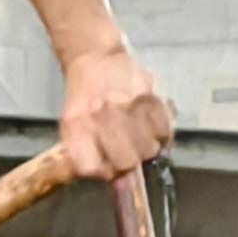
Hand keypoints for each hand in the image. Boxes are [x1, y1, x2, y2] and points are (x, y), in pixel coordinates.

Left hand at [54, 43, 173, 182]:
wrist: (96, 56)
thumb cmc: (86, 95)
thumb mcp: (73, 123)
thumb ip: (85, 152)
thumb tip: (109, 180)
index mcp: (76, 126)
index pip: (91, 169)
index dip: (103, 172)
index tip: (107, 167)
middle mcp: (101, 116)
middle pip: (126, 163)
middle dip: (128, 162)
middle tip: (127, 151)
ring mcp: (127, 105)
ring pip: (148, 149)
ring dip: (146, 146)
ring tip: (138, 133)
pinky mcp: (149, 96)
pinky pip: (164, 130)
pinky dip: (161, 132)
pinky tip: (151, 123)